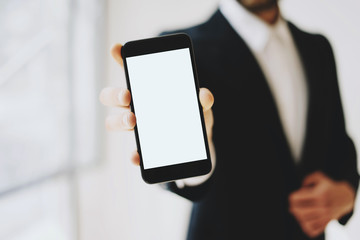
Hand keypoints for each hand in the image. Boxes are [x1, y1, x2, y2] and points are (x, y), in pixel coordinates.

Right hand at [99, 44, 214, 165]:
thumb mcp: (201, 108)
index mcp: (148, 90)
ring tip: (133, 121)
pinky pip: (133, 152)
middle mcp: (136, 107)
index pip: (130, 70)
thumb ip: (203, 100)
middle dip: (115, 93)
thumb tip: (203, 94)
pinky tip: (139, 156)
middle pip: (112, 96)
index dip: (120, 57)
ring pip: (113, 122)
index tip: (117, 48)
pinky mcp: (144, 150)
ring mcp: (137, 128)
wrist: (196, 149)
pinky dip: (134, 154)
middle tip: (128, 95)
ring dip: (119, 120)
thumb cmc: (193, 120)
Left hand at [289, 171, 354, 237]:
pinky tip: (305, 220)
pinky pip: (313, 230)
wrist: (345, 197)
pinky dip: (306, 227)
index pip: (296, 199)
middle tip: (293, 206)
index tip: (293, 197)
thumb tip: (301, 186)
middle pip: (299, 212)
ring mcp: (325, 216)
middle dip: (293, 208)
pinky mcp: (327, 222)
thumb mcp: (319, 177)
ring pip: (305, 222)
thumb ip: (308, 178)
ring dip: (299, 218)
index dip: (292, 198)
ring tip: (299, 213)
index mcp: (318, 195)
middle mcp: (322, 206)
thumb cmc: (329, 186)